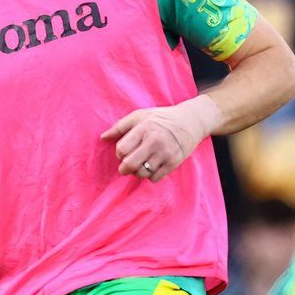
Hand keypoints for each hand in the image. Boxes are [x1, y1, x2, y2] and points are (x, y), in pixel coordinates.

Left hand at [101, 99, 217, 182]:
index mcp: (144, 129)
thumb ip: (119, 127)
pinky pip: (155, 178)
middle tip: (126, 165)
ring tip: (140, 165)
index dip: (119, 152)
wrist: (191, 121)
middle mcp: (154, 142)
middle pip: (130, 165)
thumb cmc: (161, 118)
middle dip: (124, 168)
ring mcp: (165, 153)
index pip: (121, 149)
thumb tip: (102, 138)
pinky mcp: (174, 162)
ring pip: (142, 174)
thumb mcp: (140, 116)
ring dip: (137, 172)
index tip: (124, 151)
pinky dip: (150, 176)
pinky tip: (152, 167)